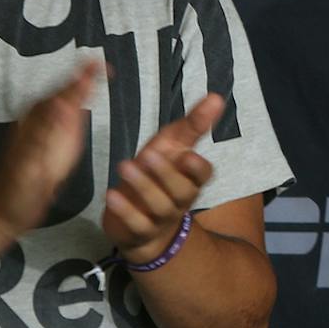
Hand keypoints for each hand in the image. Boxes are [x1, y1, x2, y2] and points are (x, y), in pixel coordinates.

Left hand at [0, 61, 100, 236]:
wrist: (3, 211)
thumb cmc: (17, 193)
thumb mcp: (31, 166)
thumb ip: (44, 135)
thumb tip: (60, 102)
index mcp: (38, 125)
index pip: (64, 94)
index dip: (82, 78)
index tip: (100, 65)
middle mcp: (39, 124)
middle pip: (62, 94)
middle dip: (81, 77)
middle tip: (102, 65)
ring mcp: (41, 132)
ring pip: (61, 103)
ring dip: (77, 88)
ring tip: (94, 75)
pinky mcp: (44, 143)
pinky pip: (59, 117)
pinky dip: (73, 105)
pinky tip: (78, 106)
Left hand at [103, 92, 223, 264]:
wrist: (142, 223)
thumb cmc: (158, 176)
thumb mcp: (172, 147)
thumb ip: (193, 124)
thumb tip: (216, 97)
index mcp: (190, 178)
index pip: (203, 175)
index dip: (197, 168)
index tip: (189, 156)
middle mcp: (181, 199)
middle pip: (182, 191)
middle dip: (166, 173)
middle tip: (148, 154)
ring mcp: (161, 217)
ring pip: (159, 205)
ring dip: (143, 186)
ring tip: (124, 166)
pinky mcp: (140, 231)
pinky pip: (137, 223)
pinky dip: (125, 210)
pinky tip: (112, 194)